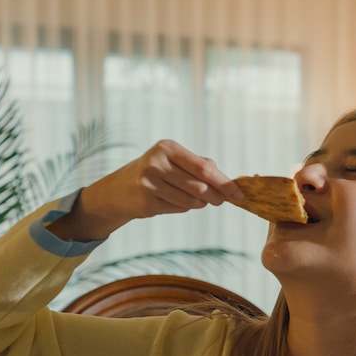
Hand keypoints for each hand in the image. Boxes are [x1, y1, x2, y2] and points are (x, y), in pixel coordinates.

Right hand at [49, 140, 242, 240]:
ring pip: (192, 199)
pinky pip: (179, 207)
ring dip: (200, 203)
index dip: (225, 183)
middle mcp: (157, 162)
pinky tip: (174, 201)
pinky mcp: (146, 200)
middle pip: (200, 185)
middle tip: (220, 200)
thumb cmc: (155, 173)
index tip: (239, 194)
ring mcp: (149, 181)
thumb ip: (201, 166)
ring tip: (195, 199)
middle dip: (216, 196)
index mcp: (168, 148)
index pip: (204, 168)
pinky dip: (184, 207)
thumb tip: (229, 181)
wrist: (116, 191)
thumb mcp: (175, 161)